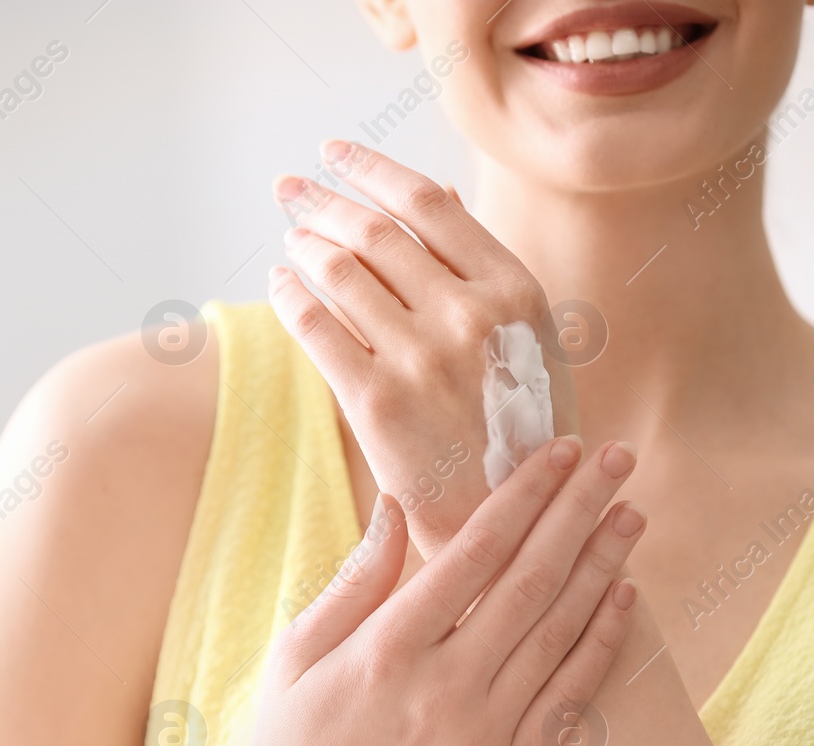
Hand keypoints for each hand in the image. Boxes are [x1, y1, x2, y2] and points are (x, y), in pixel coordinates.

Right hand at [234, 436, 643, 745]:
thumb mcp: (297, 656)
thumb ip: (356, 581)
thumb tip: (398, 508)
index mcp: (385, 649)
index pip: (473, 551)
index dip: (522, 494)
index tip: (556, 451)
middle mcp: (442, 689)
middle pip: (531, 580)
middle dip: (579, 511)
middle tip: (616, 459)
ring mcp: (481, 736)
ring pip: (559, 633)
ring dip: (602, 567)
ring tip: (630, 515)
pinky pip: (568, 698)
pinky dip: (600, 645)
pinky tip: (622, 597)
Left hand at [267, 140, 578, 558]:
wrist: (515, 523)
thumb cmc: (525, 429)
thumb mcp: (532, 342)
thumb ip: (484, 271)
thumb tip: (434, 194)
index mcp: (516, 290)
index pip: (428, 202)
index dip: (371, 169)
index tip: (335, 153)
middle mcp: (470, 315)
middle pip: (375, 231)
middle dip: (323, 202)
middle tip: (290, 189)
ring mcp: (421, 358)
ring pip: (342, 272)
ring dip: (306, 244)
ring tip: (292, 237)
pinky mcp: (377, 402)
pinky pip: (316, 328)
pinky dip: (290, 295)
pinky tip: (280, 283)